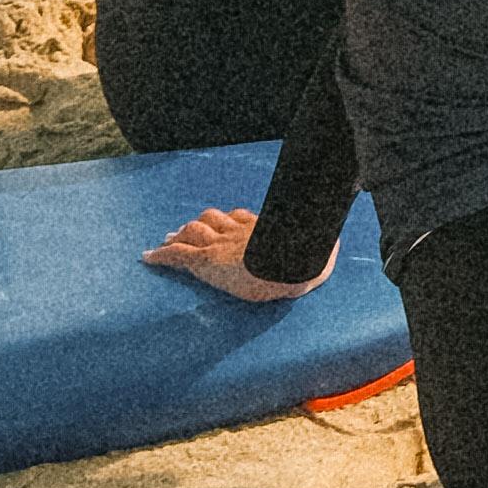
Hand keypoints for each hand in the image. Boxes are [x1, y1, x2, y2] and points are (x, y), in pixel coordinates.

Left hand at [143, 205, 323, 303]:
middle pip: (214, 219)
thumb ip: (323, 251)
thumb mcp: (317, 255)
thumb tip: (340, 245)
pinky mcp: (206, 261)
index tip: (223, 222)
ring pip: (194, 231)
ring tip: (170, 238)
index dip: (228, 220)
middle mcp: (238, 231)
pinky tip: (147, 256)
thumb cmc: (305, 265)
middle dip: (200, 224)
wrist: (287, 270)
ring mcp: (221, 244)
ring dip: (180, 234)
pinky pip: (177, 254)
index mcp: (262, 229)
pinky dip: (160, 255)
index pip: (241, 217)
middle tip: (187, 229)